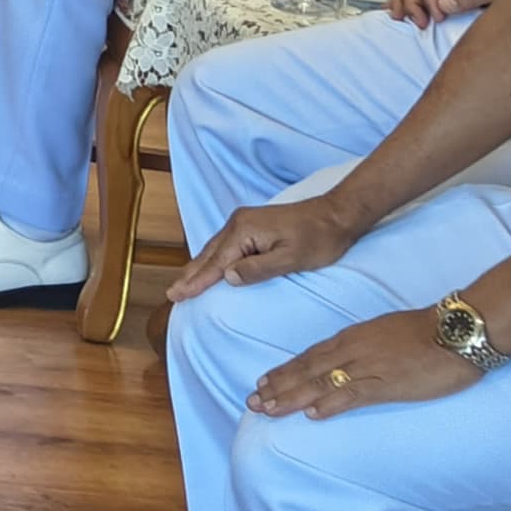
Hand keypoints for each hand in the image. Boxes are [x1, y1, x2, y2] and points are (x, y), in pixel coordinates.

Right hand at [170, 189, 365, 303]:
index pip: (216, 263)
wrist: (337, 214)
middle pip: (209, 254)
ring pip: (214, 249)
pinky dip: (212, 258)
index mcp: (244, 231)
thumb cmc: (320, 238)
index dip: (197, 282)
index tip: (178, 295)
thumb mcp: (291, 258)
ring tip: (184, 283)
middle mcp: (238, 223)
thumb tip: (227, 278)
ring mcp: (244, 222)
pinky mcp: (251, 224)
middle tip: (172, 294)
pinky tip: (209, 266)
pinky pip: (224, 245)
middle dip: (190, 275)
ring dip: (199, 267)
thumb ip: (258, 269)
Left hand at [248, 308, 481, 420]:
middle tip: (252, 402)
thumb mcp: (385, 334)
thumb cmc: (426, 331)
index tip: (263, 384)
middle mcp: (353, 350)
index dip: (286, 371)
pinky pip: (353, 394)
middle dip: (278, 386)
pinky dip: (331, 404)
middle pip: (308, 369)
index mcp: (352, 337)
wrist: (456, 330)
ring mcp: (369, 367)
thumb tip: (347, 363)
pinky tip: (313, 414)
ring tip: (268, 409)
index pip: (311, 356)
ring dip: (293, 397)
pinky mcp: (388, 384)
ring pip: (322, 382)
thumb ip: (364, 348)